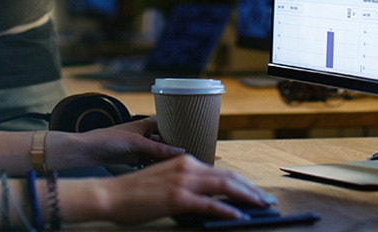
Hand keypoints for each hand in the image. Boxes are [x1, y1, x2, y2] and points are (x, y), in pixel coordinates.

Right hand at [71, 154, 275, 224]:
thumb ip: (187, 183)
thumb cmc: (136, 192)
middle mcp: (187, 166)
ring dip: (246, 196)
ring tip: (260, 206)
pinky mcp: (177, 198)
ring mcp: (183, 181)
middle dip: (250, 189)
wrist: (112, 195)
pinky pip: (209, 205)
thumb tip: (208, 196)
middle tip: (266, 200)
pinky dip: (226, 210)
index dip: (242, 183)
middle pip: (228, 177)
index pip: (221, 172)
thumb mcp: (165, 180)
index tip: (255, 192)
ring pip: (224, 186)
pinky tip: (238, 217)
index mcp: (185, 161)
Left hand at [74, 117, 183, 165]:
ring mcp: (140, 145)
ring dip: (167, 157)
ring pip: (159, 151)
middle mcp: (145, 133)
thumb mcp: (137, 144)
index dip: (181, 125)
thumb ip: (159, 149)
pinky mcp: (135, 157)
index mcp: (147, 123)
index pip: (169, 121)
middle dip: (177, 145)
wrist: (87, 151)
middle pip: (166, 138)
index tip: (195, 132)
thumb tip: (181, 152)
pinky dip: (157, 165)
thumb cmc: (108, 139)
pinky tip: (165, 171)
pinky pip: (151, 161)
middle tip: (193, 152)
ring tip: (182, 164)